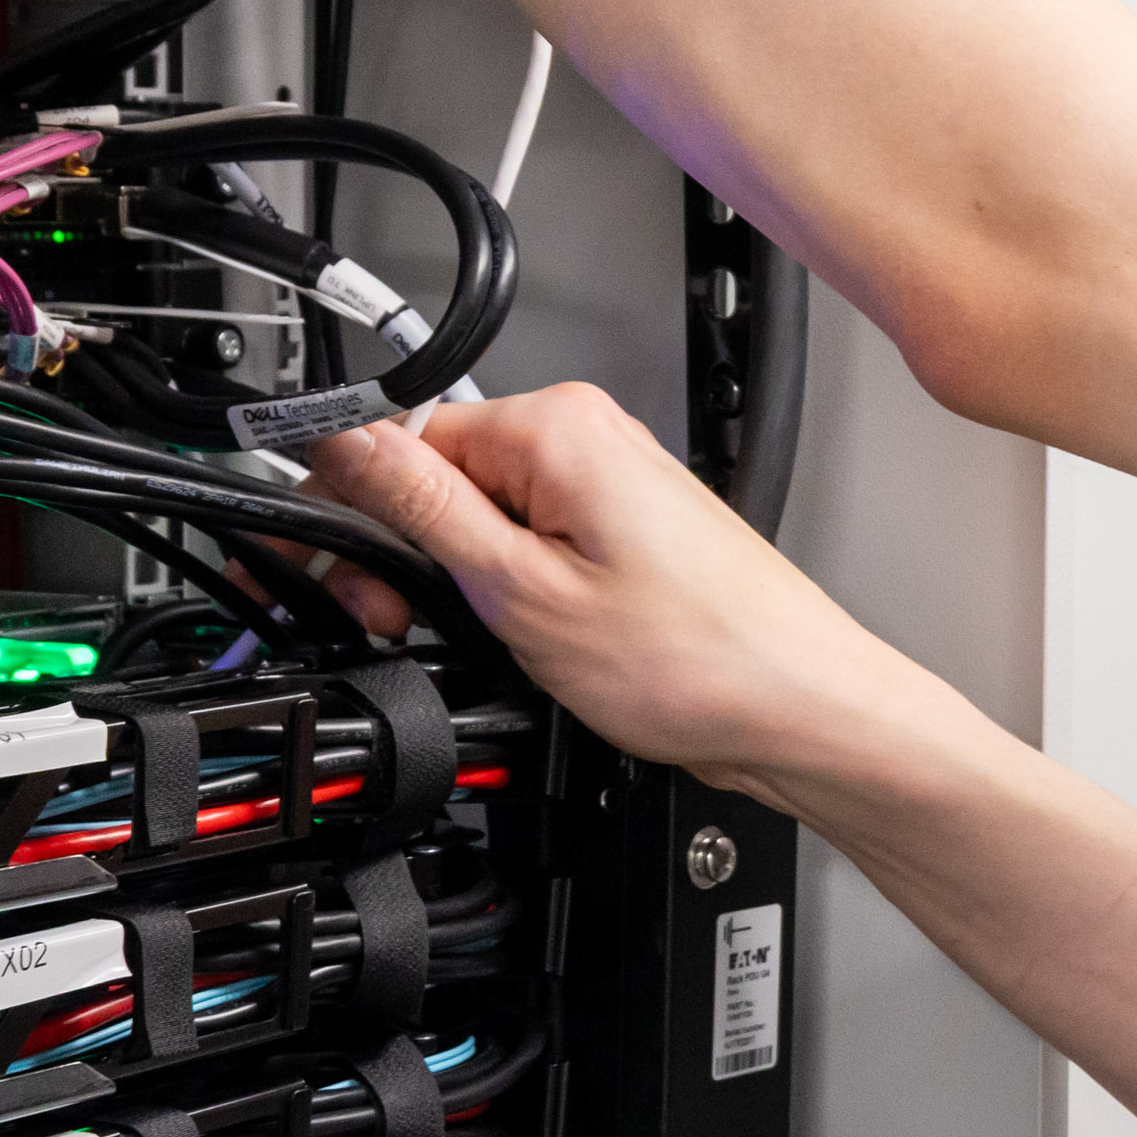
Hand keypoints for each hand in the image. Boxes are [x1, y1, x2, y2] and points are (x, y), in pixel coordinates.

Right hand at [304, 388, 941, 799]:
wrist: (800, 711)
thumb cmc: (697, 659)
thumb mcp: (520, 589)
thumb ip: (421, 509)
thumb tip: (343, 445)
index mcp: (558, 425)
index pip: (404, 436)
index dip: (356, 512)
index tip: (337, 572)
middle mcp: (589, 438)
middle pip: (441, 476)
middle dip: (407, 553)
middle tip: (400, 621)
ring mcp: (611, 487)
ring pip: (485, 519)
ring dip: (457, 580)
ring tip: (482, 640)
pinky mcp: (625, 535)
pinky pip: (535, 545)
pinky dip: (510, 590)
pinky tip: (523, 637)